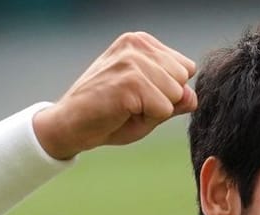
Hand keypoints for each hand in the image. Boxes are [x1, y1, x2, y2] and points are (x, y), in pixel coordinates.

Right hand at [34, 32, 197, 159]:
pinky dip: (146, 120)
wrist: (67, 126)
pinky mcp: (129, 81)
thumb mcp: (148, 105)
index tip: (136, 97)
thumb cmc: (106, 115)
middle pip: (182, 80)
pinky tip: (120, 113)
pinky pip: (163, 109)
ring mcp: (132, 60)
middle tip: (130, 105)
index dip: (166, 92)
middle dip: (163, 101)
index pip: (185, 68)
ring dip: (153, 111)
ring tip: (125, 109)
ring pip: (175, 95)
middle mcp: (137, 44)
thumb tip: (192, 97)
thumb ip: (174, 99)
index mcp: (141, 42)